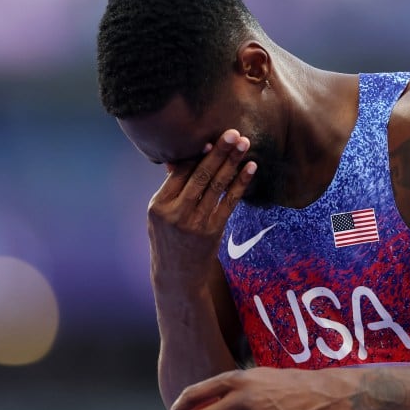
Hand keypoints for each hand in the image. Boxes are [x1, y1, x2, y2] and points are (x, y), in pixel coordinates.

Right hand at [147, 129, 255, 288]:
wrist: (177, 276)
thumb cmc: (168, 240)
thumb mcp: (159, 215)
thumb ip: (171, 188)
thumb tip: (182, 158)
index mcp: (159, 205)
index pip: (180, 173)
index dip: (196, 154)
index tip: (211, 136)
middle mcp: (176, 213)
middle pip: (200, 176)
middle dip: (218, 152)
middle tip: (233, 133)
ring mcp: (195, 224)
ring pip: (216, 187)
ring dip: (232, 163)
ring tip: (244, 144)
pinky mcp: (213, 232)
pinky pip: (230, 203)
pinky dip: (241, 184)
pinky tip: (250, 168)